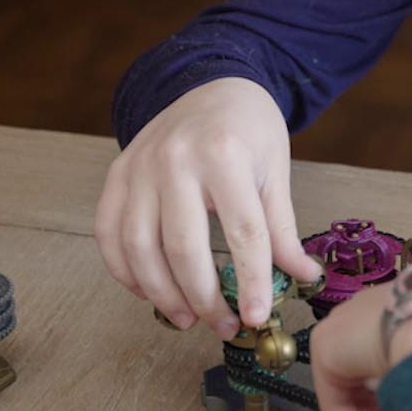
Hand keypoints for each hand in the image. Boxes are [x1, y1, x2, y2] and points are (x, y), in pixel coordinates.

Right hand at [94, 77, 323, 338]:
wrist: (212, 85)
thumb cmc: (249, 130)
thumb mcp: (275, 172)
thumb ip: (282, 229)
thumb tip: (302, 279)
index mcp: (225, 155)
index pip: (242, 232)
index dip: (250, 281)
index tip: (257, 316)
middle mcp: (175, 160)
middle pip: (183, 246)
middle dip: (203, 296)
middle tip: (223, 325)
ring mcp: (139, 167)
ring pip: (139, 246)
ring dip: (161, 293)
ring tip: (187, 318)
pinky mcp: (116, 176)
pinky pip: (109, 234)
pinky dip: (125, 272)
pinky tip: (150, 292)